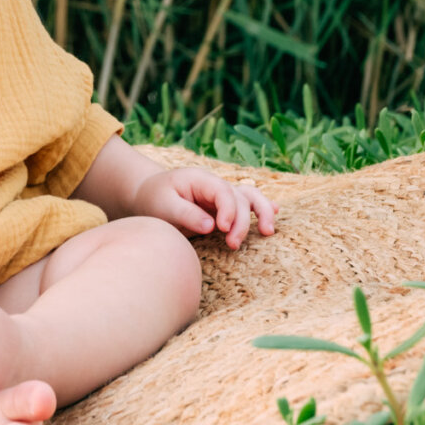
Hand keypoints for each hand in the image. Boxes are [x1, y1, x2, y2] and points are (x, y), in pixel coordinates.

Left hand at [131, 166, 276, 248]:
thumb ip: (186, 214)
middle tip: (233, 245)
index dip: (228, 210)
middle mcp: (215, 185)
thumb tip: (211, 227)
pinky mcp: (224, 208)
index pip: (223, 191)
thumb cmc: (154, 199)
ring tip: (267, 232)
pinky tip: (275, 213)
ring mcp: (222, 196)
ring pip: (251, 197)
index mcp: (200, 180)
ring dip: (261, 213)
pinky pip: (247, 204)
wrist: (149, 195)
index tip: (223, 229)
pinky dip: (262, 207)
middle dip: (241, 222)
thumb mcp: (163, 206)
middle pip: (239, 198)